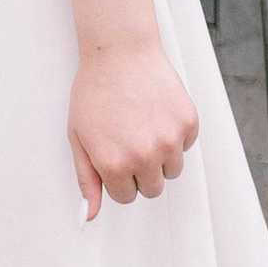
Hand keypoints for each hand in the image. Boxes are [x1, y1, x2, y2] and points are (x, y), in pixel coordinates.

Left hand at [69, 37, 199, 219]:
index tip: (113, 154)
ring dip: (160, 156)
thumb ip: (87, 180)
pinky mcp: (188, 123)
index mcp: (114, 165)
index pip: (126, 196)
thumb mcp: (79, 138)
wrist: (119, 51)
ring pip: (172, 171)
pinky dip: (175, 134)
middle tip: (129, 140)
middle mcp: (145, 157)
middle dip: (140, 172)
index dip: (118, 176)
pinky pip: (186, 146)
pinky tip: (156, 112)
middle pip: (152, 189)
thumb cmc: (95, 91)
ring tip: (143, 125)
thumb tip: (90, 216)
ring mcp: (170, 140)